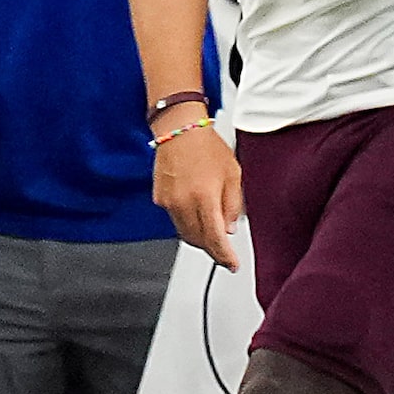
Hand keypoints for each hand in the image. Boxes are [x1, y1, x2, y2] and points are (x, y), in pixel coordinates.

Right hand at [151, 113, 242, 270]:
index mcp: (204, 197)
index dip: (224, 256)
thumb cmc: (206, 146)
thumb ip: (232, 205)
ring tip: (213, 231)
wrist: (179, 129)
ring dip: (199, 238)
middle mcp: (183, 203)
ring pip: (185, 233)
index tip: (232, 264)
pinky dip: (187, 222)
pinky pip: (175, 220)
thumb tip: (228, 229)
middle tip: (225, 251)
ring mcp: (168, 202)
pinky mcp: (159, 199)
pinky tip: (196, 211)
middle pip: (198, 241)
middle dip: (212, 249)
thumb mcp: (233, 174)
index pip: (215, 239)